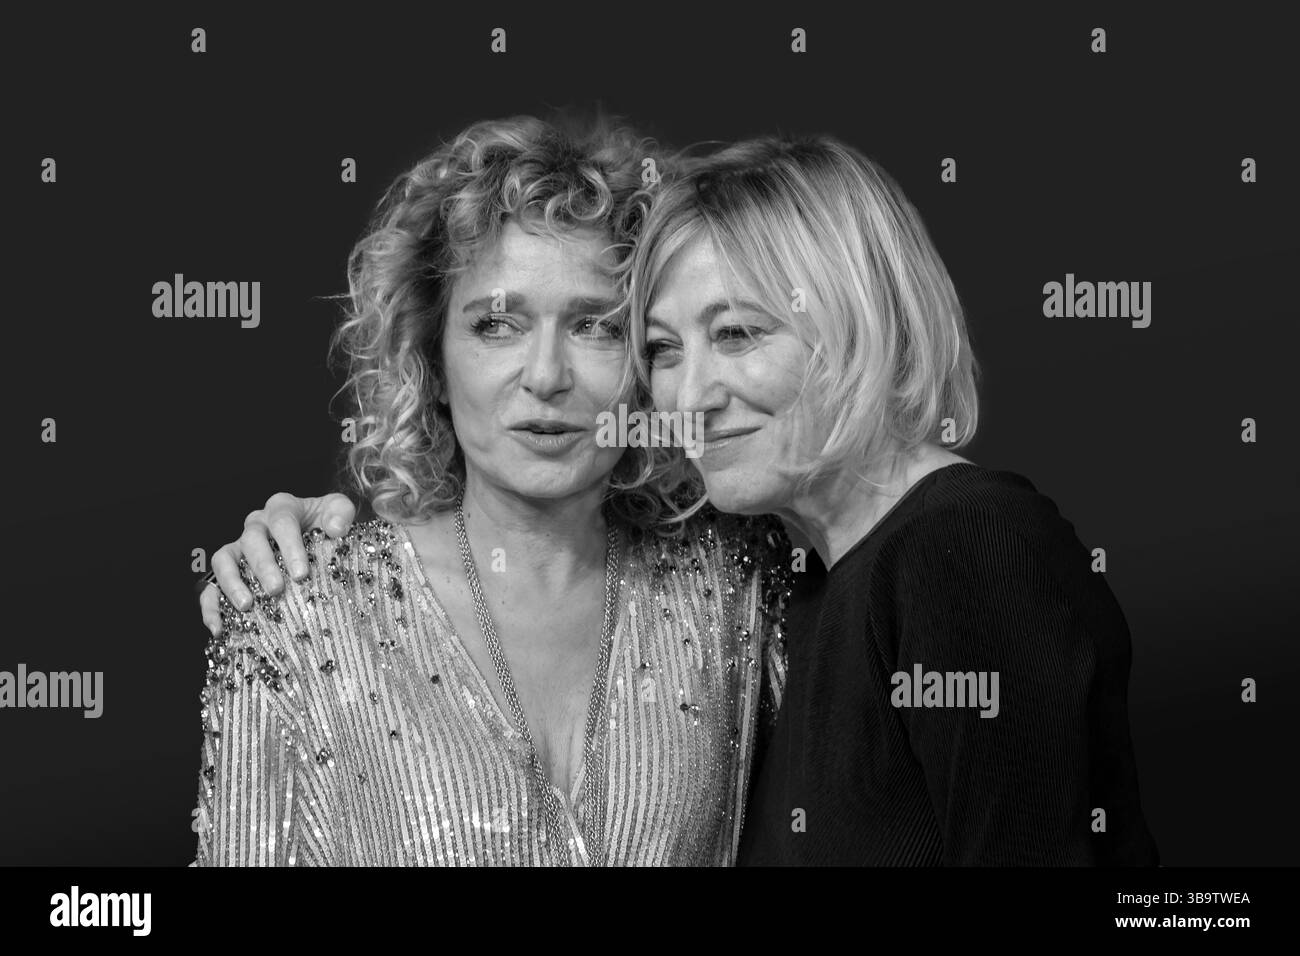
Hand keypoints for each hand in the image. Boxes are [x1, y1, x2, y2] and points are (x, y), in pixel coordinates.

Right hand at [199, 492, 356, 634]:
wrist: (319, 537)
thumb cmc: (327, 524)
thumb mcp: (338, 511)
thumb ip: (340, 513)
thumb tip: (334, 529)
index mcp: (282, 509)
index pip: (282, 522)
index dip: (290, 547)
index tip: (301, 573)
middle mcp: (256, 525)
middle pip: (252, 541)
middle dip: (263, 566)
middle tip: (276, 590)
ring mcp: (239, 548)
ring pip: (223, 559)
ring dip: (232, 583)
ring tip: (247, 606)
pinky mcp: (228, 571)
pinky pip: (210, 586)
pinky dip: (210, 606)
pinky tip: (219, 628)